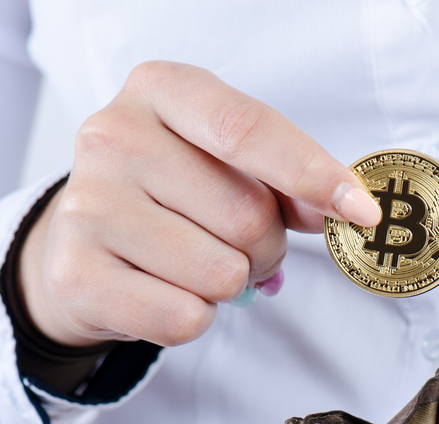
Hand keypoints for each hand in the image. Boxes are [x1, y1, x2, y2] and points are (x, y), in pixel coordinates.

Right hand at [19, 61, 380, 347]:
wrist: (79, 243)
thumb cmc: (169, 195)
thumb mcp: (224, 161)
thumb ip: (285, 176)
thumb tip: (346, 210)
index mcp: (160, 90)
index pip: (248, 130)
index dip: (313, 175)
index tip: (363, 213)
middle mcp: (113, 137)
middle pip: (246, 215)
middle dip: (266, 247)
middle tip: (239, 246)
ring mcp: (87, 206)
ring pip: (221, 274)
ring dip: (229, 285)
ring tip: (194, 266)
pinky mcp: (75, 274)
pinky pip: (184, 317)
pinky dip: (193, 318)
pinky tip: (163, 292)